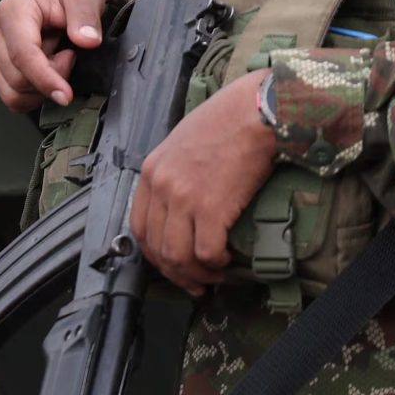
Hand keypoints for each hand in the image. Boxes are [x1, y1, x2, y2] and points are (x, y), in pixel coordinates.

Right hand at [0, 0, 106, 112]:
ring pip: (12, 93)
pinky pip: (12, 95)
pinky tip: (47, 68)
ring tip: (57, 58)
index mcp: (12, 11)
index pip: (23, 55)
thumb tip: (87, 41)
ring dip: (41, 87)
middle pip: (17, 79)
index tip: (66, 95)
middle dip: (50, 78)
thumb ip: (85, 16)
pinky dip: (34, 91)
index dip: (45, 79)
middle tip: (70, 54)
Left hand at [130, 72, 278, 295]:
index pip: (139, 226)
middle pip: (156, 247)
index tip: (171, 264)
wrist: (256, 111)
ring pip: (178, 257)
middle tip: (195, 283)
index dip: (154, 253)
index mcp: (152, 171)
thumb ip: (175, 172)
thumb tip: (183, 203)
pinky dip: (217, 265)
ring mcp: (184, 198)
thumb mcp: (184, 142)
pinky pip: (206, 253)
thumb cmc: (228, 120)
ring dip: (196, 275)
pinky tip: (228, 263)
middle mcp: (161, 186)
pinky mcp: (211, 208)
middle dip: (175, 273)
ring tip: (214, 277)